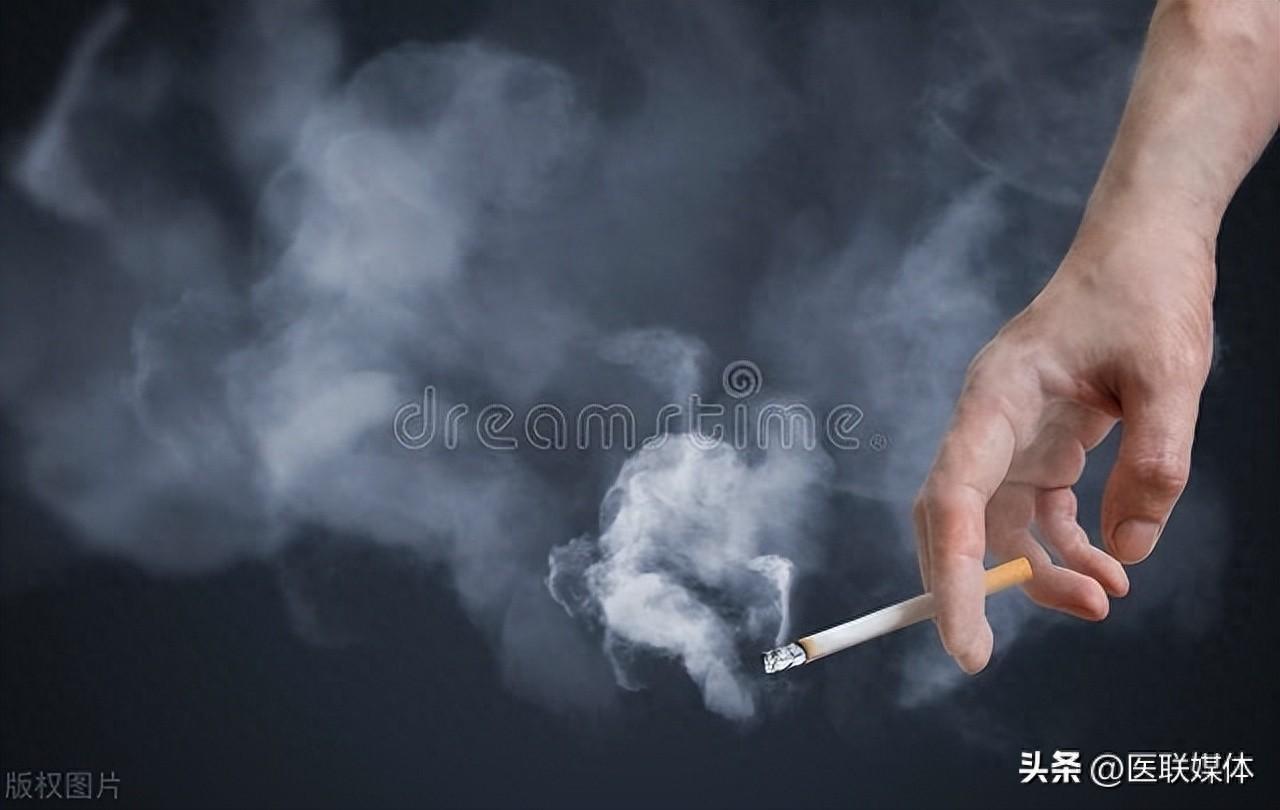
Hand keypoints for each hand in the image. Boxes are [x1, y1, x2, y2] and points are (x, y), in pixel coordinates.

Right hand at [913, 217, 1214, 672]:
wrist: (1144, 243)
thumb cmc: (1146, 289)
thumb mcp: (1170, 374)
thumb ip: (1154, 465)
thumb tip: (1129, 552)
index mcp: (998, 396)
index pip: (953, 496)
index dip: (950, 573)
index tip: (965, 641)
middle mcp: (990, 420)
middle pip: (952, 518)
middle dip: (969, 586)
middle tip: (986, 653)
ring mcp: (1011, 432)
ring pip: (997, 524)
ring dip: (1036, 571)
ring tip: (1103, 598)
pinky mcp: (1040, 440)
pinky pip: (1038, 510)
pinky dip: (1065, 546)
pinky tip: (1109, 562)